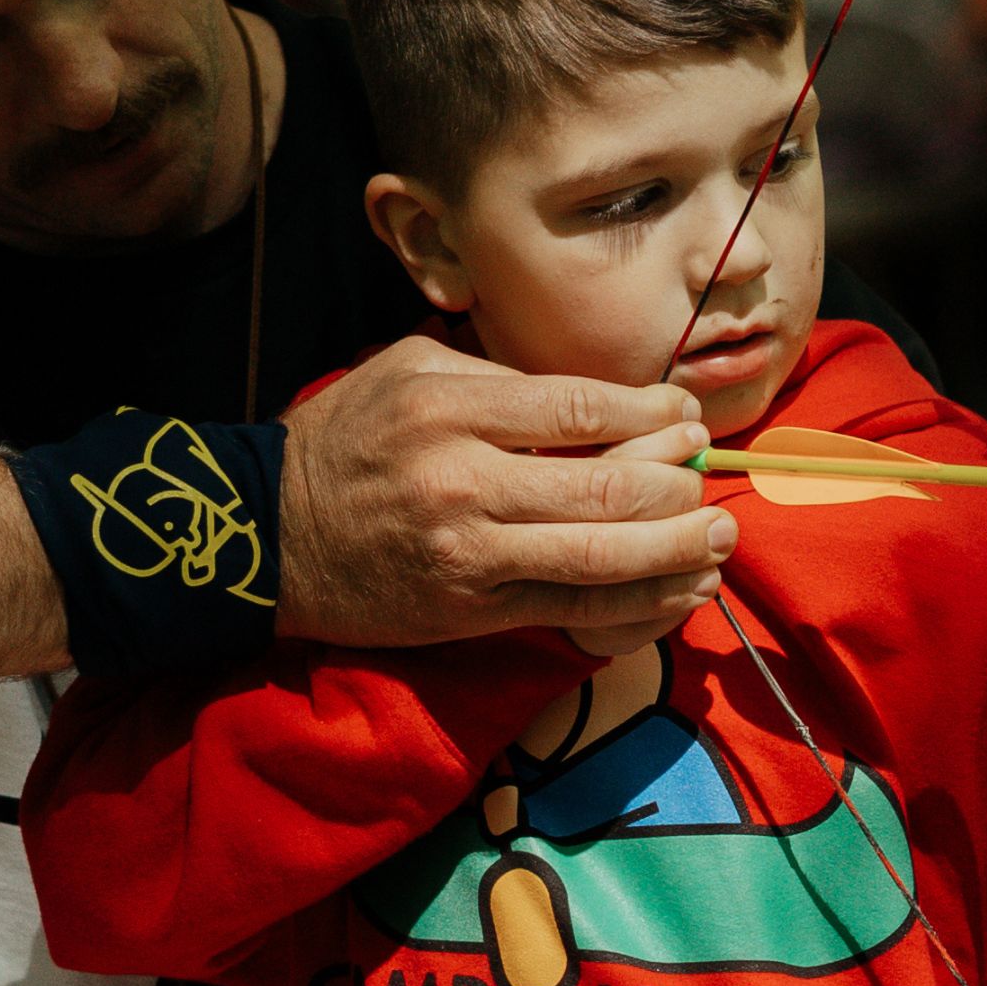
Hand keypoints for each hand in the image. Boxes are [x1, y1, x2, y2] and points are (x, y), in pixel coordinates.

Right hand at [276, 333, 734, 645]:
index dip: (649, 412)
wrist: (267, 537)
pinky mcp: (471, 611)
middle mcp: (462, 483)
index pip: (577, 409)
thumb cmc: (345, 442)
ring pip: (601, 557)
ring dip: (677, 549)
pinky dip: (641, 602)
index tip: (685, 412)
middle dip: (676, 482)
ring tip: (719, 535)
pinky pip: (575, 610)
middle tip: (707, 474)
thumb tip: (596, 395)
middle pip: (604, 487)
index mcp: (449, 410)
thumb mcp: (406, 374)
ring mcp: (469, 555)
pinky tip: (683, 589)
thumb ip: (495, 375)